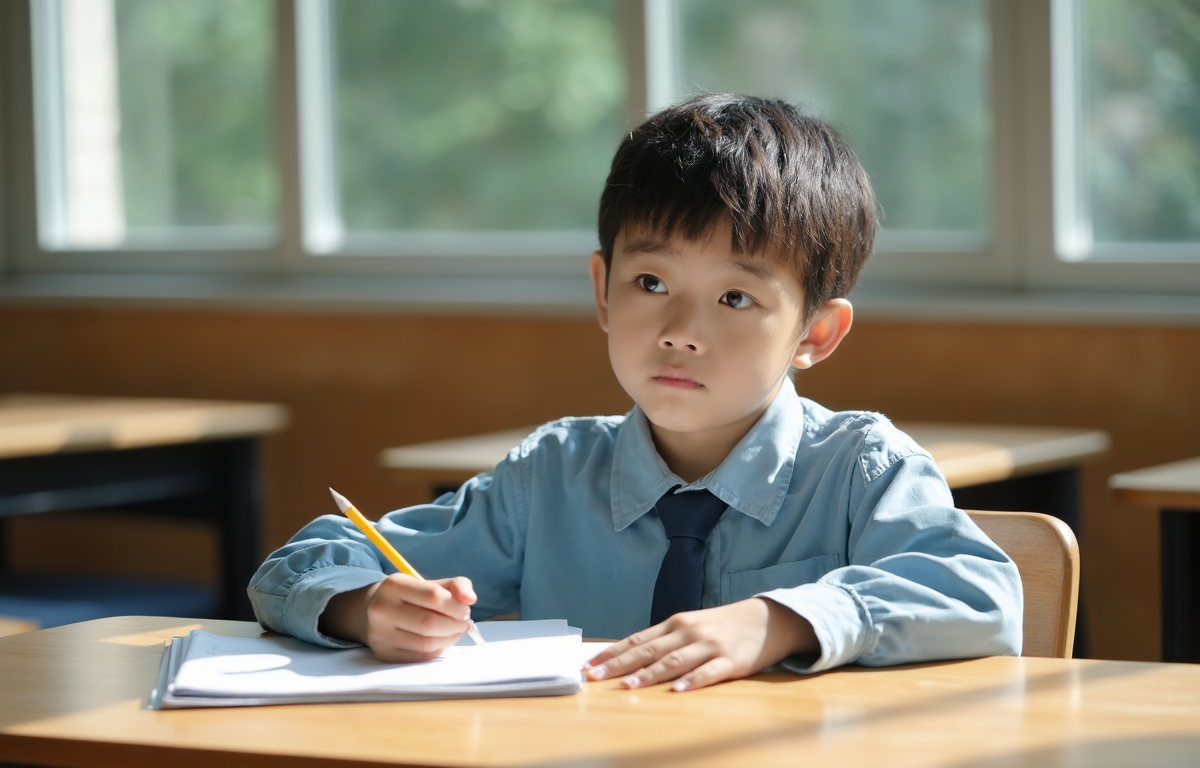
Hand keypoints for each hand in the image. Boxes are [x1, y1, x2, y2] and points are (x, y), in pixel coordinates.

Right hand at [319, 574, 476, 662]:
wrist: (375, 610)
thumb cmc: (412, 596)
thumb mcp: (432, 584)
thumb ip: (457, 586)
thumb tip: (470, 599)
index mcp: (394, 584)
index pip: (434, 596)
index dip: (457, 606)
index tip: (465, 609)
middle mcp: (381, 608)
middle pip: (430, 623)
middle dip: (455, 625)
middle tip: (464, 623)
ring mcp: (379, 634)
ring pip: (426, 643)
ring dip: (449, 639)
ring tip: (455, 632)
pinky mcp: (383, 653)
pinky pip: (420, 657)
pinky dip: (437, 650)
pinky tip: (440, 642)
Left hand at [583, 598, 816, 690]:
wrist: (765, 618)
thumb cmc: (722, 626)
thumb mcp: (691, 627)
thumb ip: (664, 641)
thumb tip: (629, 657)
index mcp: (675, 624)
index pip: (637, 639)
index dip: (613, 653)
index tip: (589, 665)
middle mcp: (688, 632)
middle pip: (649, 650)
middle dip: (620, 664)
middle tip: (597, 677)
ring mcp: (709, 645)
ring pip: (674, 661)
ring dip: (650, 674)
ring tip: (629, 685)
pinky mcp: (730, 660)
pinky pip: (708, 672)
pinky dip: (692, 680)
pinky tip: (679, 689)